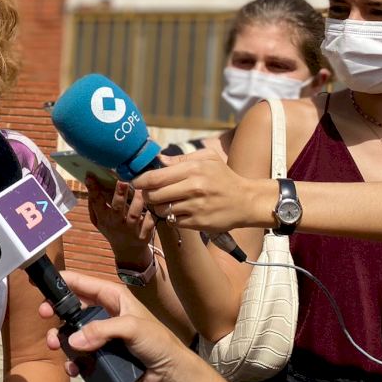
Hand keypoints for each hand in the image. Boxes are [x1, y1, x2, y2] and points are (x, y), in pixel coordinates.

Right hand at [38, 269, 191, 381]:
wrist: (169, 372)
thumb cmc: (157, 342)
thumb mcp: (132, 328)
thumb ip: (102, 330)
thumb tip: (72, 341)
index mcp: (113, 297)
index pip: (83, 283)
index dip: (62, 280)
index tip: (42, 281)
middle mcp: (104, 312)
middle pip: (72, 307)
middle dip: (56, 310)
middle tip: (44, 315)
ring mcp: (101, 334)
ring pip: (72, 331)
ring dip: (60, 338)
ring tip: (55, 345)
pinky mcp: (100, 353)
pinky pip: (79, 355)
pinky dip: (72, 360)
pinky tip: (72, 367)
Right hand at [86, 178, 153, 266]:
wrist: (128, 249)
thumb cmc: (112, 227)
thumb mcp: (98, 218)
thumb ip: (94, 201)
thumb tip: (90, 179)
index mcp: (103, 217)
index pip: (96, 202)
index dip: (93, 189)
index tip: (90, 176)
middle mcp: (116, 223)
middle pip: (117, 208)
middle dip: (119, 195)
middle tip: (122, 182)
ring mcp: (130, 230)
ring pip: (135, 214)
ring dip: (138, 201)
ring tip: (140, 189)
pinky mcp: (143, 234)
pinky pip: (148, 222)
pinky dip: (150, 214)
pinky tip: (152, 204)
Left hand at [133, 150, 272, 233]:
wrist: (245, 201)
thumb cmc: (224, 177)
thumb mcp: (207, 159)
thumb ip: (181, 158)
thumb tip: (159, 160)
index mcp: (193, 169)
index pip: (155, 177)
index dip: (140, 180)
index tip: (135, 182)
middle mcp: (193, 188)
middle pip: (154, 194)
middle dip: (147, 195)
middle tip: (149, 193)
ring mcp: (196, 207)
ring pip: (162, 209)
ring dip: (159, 207)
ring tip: (166, 202)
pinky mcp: (198, 223)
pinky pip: (173, 221)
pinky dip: (172, 217)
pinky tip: (179, 211)